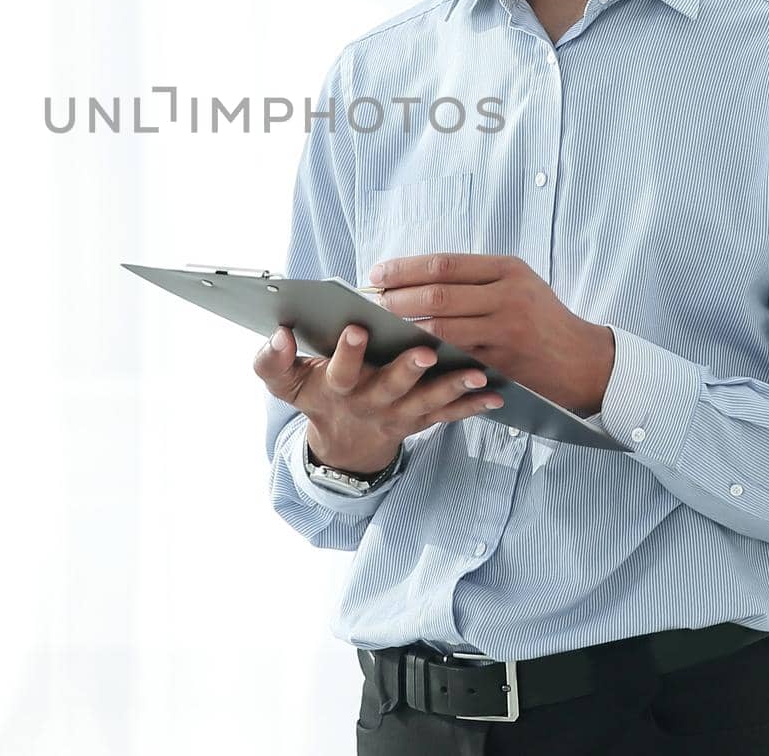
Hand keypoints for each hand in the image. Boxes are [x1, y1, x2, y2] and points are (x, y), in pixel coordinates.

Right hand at [253, 323, 502, 475]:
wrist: (344, 441)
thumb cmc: (316, 396)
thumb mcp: (284, 384)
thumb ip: (272, 361)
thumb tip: (277, 334)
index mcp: (336, 388)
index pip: (338, 371)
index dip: (346, 352)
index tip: (353, 327)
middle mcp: (369, 403)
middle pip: (389, 388)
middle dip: (406, 370)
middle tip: (423, 352)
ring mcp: (398, 415)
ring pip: (427, 402)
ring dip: (452, 389)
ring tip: (476, 374)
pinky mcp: (420, 420)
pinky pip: (449, 415)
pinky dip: (473, 407)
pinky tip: (496, 395)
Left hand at [370, 253, 614, 414]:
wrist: (581, 359)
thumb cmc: (540, 317)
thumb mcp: (517, 283)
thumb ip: (474, 278)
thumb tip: (414, 276)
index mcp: (507, 269)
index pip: (443, 265)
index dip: (404, 269)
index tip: (376, 273)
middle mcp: (507, 297)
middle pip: (437, 296)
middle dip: (397, 299)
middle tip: (371, 302)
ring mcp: (506, 332)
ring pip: (442, 329)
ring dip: (405, 329)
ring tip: (381, 327)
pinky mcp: (503, 364)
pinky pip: (455, 358)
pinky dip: (426, 354)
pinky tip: (406, 352)